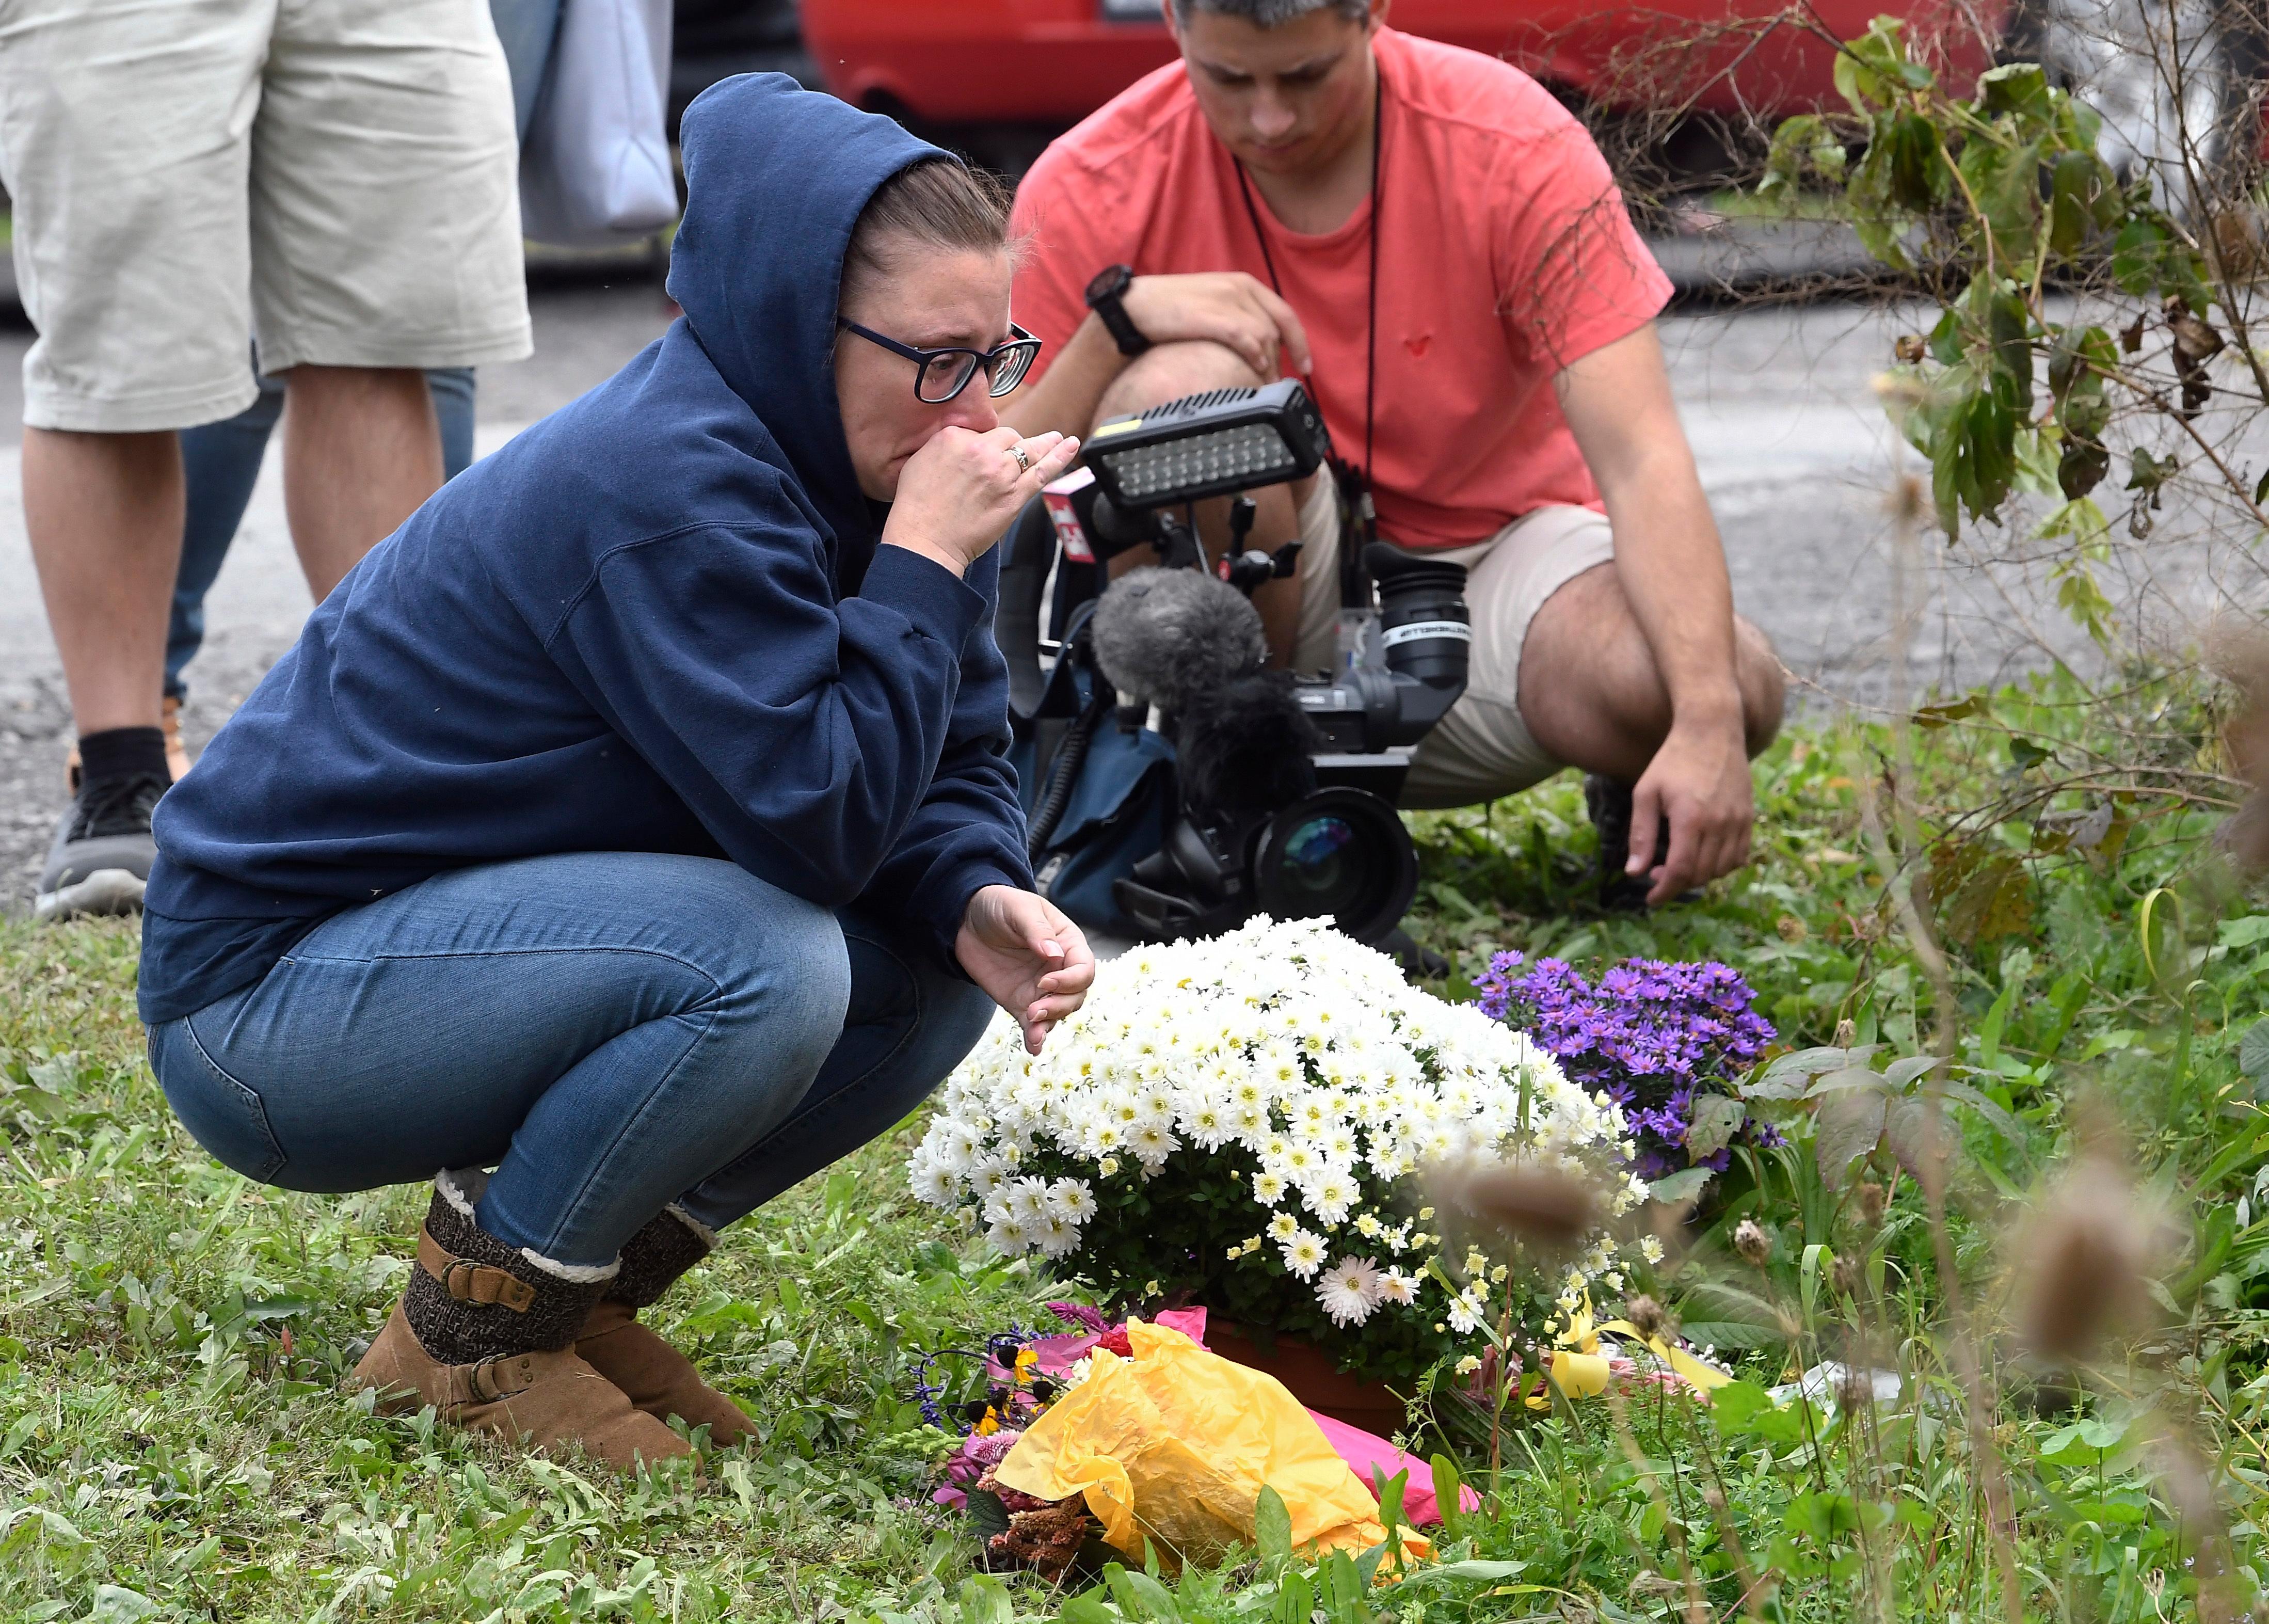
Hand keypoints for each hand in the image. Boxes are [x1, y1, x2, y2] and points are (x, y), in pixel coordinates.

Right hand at [884, 428, 1080, 575]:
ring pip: (1029, 450)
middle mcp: (981, 451)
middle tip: (1011, 455)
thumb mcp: (919, 461)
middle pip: (1007, 436)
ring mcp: (1001, 473)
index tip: (983, 453)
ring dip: (1045, 443)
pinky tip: (1071, 445)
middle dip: (1010, 444)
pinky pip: (1044, 471)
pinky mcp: (1015, 495)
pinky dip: (1060, 456)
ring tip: (1058, 438)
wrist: (924, 541)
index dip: (984, 443)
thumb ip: (944, 445)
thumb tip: (961, 441)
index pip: (982, 431)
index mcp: (955, 438)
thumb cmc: (916, 507)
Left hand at [955, 884, 1094, 1052]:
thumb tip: (1054, 955)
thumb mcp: (1019, 909)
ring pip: (1057, 1014)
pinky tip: (1033, 1047)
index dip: (1070, 981)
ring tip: (1034, 1031)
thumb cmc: (1000, 905)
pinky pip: (1033, 1025)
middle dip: (1059, 1006)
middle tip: (1033, 1009)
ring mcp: (1040, 989)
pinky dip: (1035, 1038)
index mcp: (1067, 944)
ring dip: (1048, 1024)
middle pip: (1075, 996)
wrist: (967, 919)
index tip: (1044, 981)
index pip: (1084, 970)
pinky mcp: (1020, 1002)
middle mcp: (1059, 970)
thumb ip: (1037, 931)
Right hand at [1121, 273, 1313, 380]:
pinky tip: (1253, 371)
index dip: (1300, 343)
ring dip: (1268, 365)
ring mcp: (1228, 301)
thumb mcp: (1212, 305)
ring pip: (1266, 337)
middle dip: (1283, 360)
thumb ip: (1237, 318)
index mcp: (1243, 284)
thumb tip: (1259, 348)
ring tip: (1262, 385)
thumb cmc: (1171, 312)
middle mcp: (1240, 288)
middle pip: (1278, 329)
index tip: (1306, 368)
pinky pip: (1247, 339)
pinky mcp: (1214, 316)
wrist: (1136, 308)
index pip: (1285, 314)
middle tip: (1278, 385)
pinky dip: (1255, 357)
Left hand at [1627, 716, 1755, 905]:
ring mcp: (1739, 821)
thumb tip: (1634, 872)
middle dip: (1677, 883)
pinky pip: (1739, 856)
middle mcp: (1720, 824)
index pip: (1681, 871)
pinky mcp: (1749, 817)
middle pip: (1701, 874)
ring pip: (1721, 869)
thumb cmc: (1673, 760)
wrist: (1712, 730)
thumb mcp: (1646, 793)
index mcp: (1691, 819)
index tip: (1650, 899)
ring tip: (1678, 862)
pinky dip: (1721, 866)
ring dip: (1699, 876)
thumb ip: (1641, 835)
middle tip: (1657, 873)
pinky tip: (1703, 856)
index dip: (1664, 891)